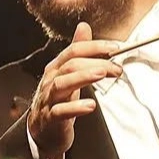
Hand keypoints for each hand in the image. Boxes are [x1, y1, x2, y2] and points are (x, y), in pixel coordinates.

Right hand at [28, 22, 121, 158]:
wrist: (41, 132)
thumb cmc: (58, 100)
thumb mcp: (68, 73)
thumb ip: (77, 51)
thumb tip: (84, 26)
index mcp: (56, 68)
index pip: (74, 50)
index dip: (94, 46)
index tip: (116, 47)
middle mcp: (50, 80)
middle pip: (71, 65)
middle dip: (96, 63)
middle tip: (117, 67)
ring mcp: (48, 99)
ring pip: (62, 84)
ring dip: (83, 77)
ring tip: (102, 74)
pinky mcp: (49, 119)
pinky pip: (60, 112)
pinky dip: (75, 108)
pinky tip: (90, 105)